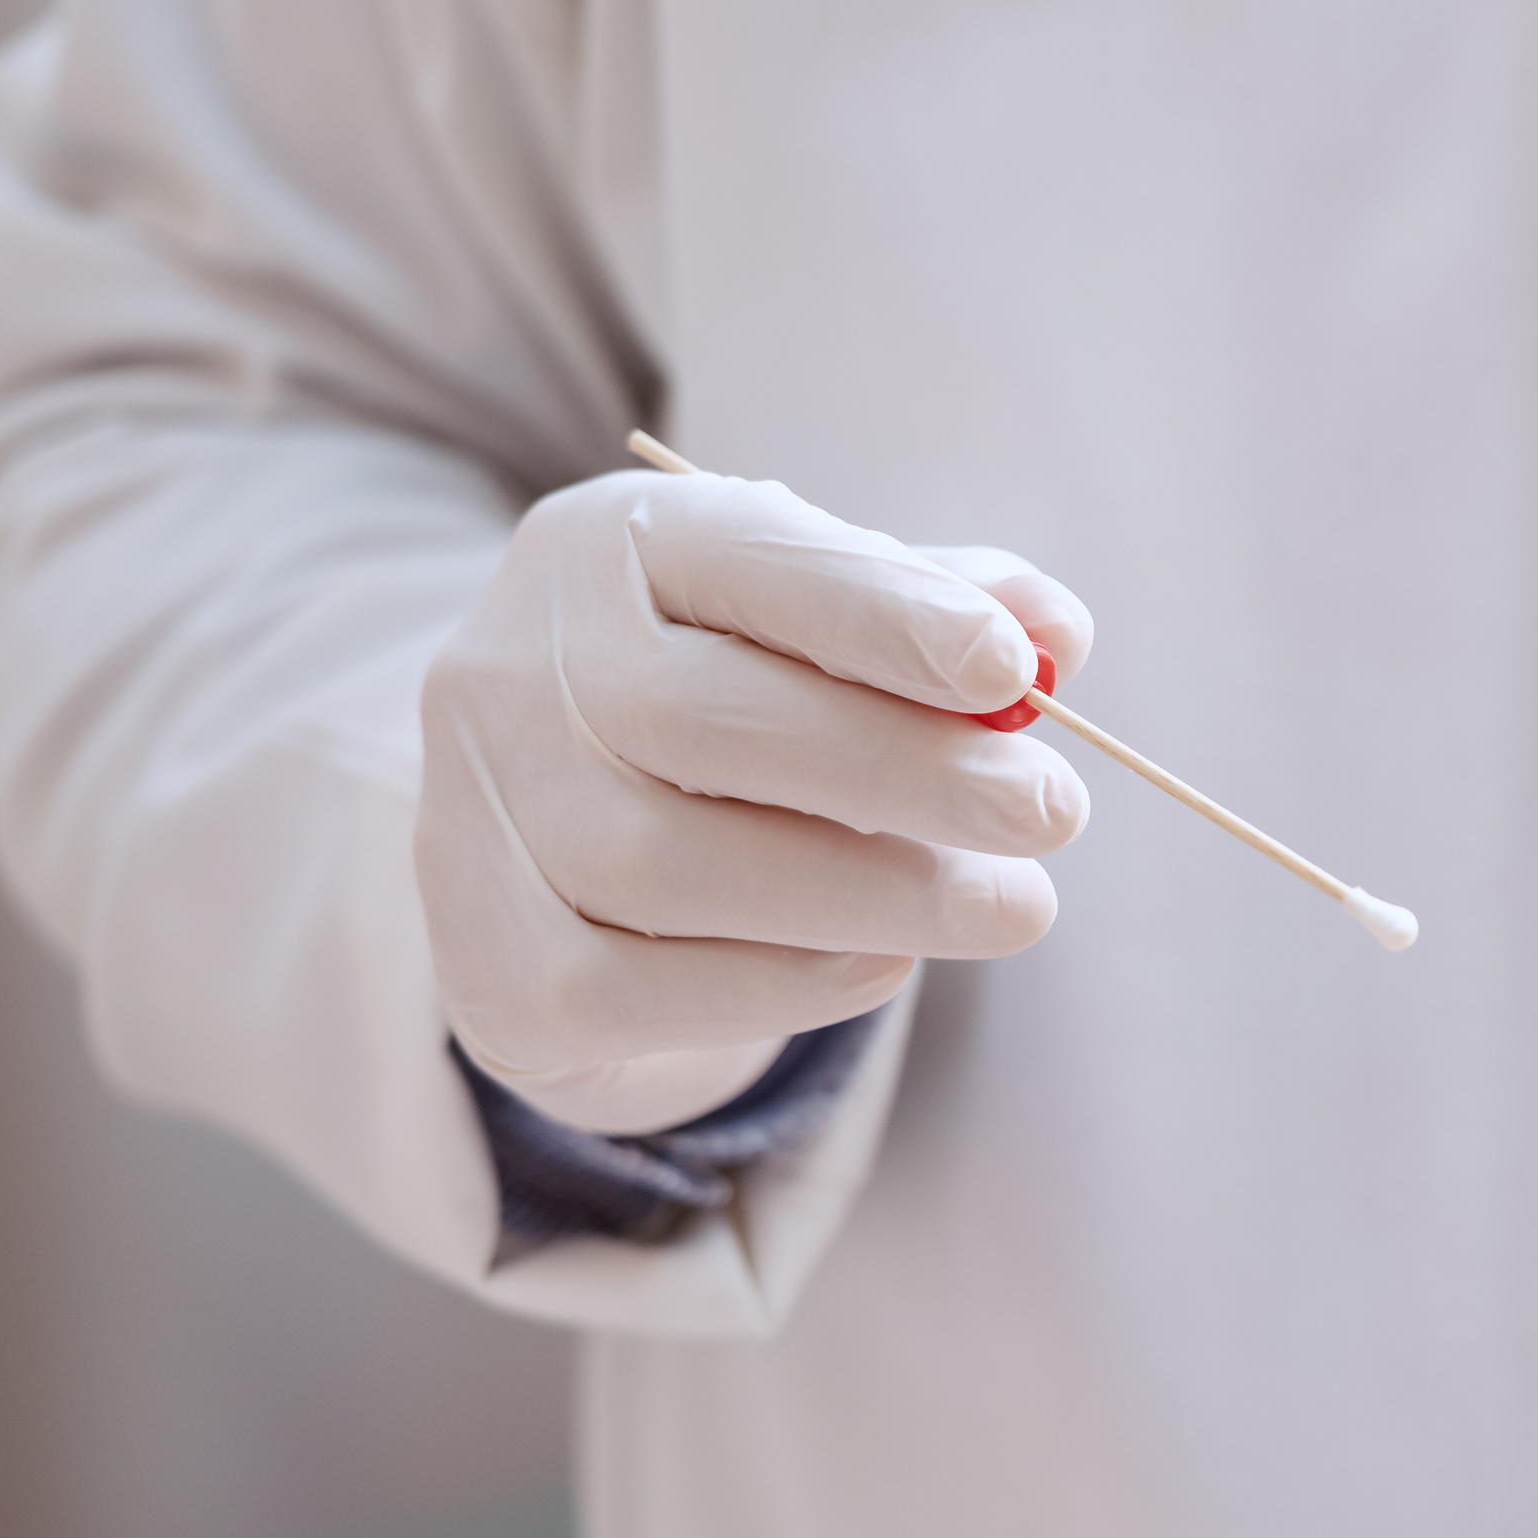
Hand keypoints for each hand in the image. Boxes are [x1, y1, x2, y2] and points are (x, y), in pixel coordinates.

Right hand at [415, 466, 1092, 1133]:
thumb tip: (1055, 632)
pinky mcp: (494, 969)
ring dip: (875, 894)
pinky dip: (787, 984)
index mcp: (613, 547)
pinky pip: (642, 991)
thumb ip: (942, 612)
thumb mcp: (832, 624)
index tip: (1014, 671)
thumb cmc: (742, 701)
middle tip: (1051, 813)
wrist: (564, 844)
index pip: (742, 557)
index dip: (882, 612)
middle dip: (903, 771)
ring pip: (673, 868)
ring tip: (1011, 907)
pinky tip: (885, 962)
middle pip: (704, 722)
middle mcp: (515, 668)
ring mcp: (482, 818)